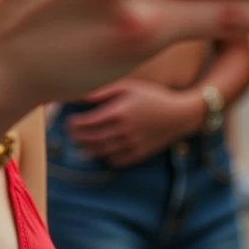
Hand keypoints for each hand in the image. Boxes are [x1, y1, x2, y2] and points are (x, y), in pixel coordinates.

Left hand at [69, 80, 197, 165]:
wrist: (180, 115)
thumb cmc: (152, 96)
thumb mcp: (129, 87)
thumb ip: (104, 91)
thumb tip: (81, 96)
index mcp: (119, 112)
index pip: (88, 123)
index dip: (75, 124)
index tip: (69, 121)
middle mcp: (124, 131)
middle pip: (92, 139)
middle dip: (77, 138)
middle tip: (71, 134)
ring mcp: (132, 145)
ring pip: (102, 152)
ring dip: (88, 149)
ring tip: (81, 144)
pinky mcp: (139, 154)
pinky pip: (117, 160)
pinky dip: (106, 158)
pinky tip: (101, 152)